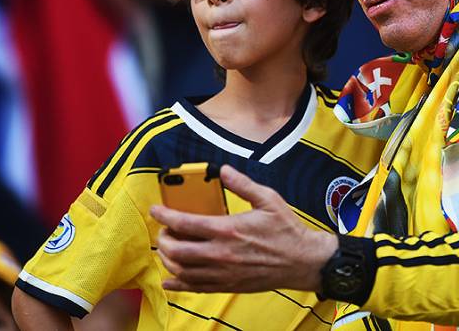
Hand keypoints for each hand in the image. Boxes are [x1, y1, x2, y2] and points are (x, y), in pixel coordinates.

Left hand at [151, 165, 337, 292]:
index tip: (156, 210)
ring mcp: (223, 272)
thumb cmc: (286, 230)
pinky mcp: (228, 285)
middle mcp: (221, 253)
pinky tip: (169, 278)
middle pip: (176, 251)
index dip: (165, 216)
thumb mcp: (268, 199)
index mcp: (228, 229)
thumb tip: (224, 170)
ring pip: (182, 270)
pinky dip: (177, 283)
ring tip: (168, 249)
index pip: (185, 223)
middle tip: (164, 231)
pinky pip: (195, 288)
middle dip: (163, 239)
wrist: (302, 261)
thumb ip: (243, 184)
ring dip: (168, 259)